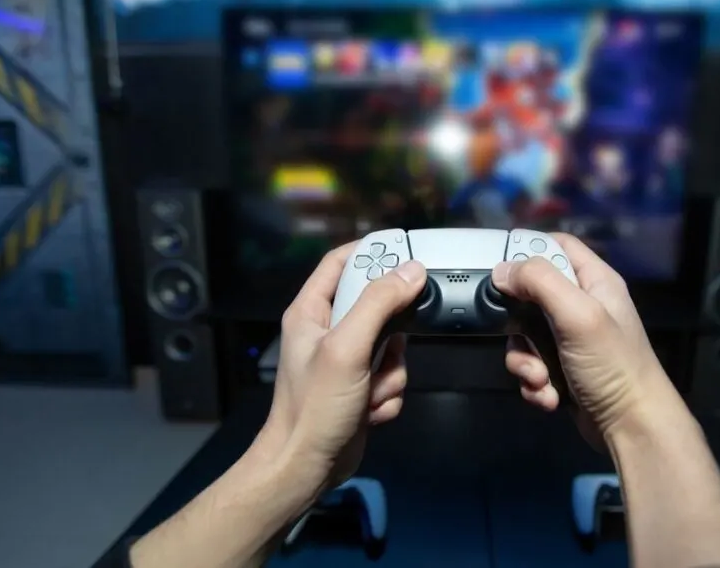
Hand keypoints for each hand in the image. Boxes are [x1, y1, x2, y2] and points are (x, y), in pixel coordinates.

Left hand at [253, 243, 426, 489]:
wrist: (306, 467)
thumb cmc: (315, 405)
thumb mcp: (348, 347)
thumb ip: (378, 305)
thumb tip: (412, 271)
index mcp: (311, 312)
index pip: (341, 263)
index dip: (372, 252)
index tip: (407, 252)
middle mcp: (328, 332)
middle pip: (377, 307)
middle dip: (392, 333)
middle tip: (391, 345)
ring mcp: (346, 362)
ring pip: (392, 347)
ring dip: (390, 373)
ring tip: (369, 392)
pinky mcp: (360, 388)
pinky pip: (391, 378)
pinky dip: (387, 395)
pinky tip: (369, 412)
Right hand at [492, 233, 671, 445]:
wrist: (632, 428)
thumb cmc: (612, 364)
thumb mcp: (578, 314)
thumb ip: (540, 283)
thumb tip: (502, 271)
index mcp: (595, 282)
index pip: (557, 246)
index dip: (527, 250)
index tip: (500, 268)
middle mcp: (583, 307)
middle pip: (531, 294)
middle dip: (518, 322)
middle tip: (518, 334)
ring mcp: (571, 341)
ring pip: (525, 337)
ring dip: (524, 360)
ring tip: (540, 378)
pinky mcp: (562, 371)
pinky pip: (532, 366)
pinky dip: (534, 383)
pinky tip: (549, 396)